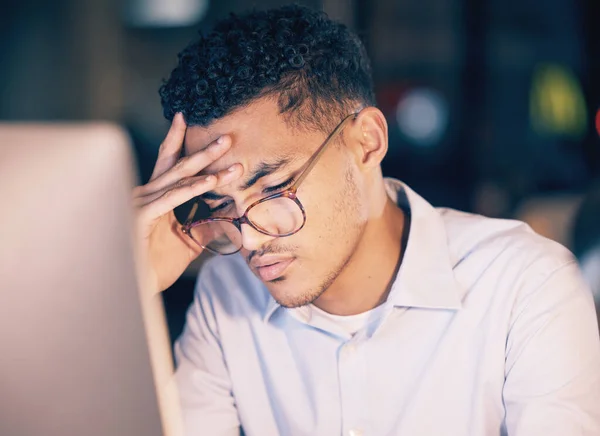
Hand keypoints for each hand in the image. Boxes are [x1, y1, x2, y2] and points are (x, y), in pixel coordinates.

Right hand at [133, 113, 241, 293]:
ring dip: (208, 167)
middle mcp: (147, 195)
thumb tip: (224, 220)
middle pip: (178, 165)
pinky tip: (210, 181)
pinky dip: (192, 189)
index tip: (196, 124)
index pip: (171, 164)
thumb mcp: (187, 244)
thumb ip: (203, 228)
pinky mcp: (142, 216)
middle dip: (205, 150)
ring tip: (232, 158)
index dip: (182, 142)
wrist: (131, 289)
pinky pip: (172, 199)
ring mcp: (143, 203)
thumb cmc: (153, 266)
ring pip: (180, 179)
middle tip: (228, 136)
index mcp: (155, 198)